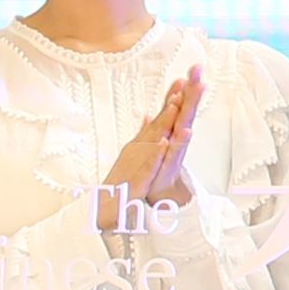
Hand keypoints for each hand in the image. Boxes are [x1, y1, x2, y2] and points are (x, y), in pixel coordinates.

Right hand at [99, 67, 205, 224]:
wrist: (106, 205)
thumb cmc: (122, 180)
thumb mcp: (134, 154)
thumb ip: (142, 135)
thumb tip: (149, 117)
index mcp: (140, 143)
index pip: (158, 120)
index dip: (170, 102)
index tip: (181, 83)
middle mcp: (138, 148)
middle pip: (157, 123)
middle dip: (170, 105)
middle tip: (182, 86)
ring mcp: (136, 161)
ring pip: (153, 138)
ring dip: (164, 122)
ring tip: (175, 105)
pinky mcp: (137, 177)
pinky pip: (148, 164)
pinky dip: (156, 153)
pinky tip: (163, 143)